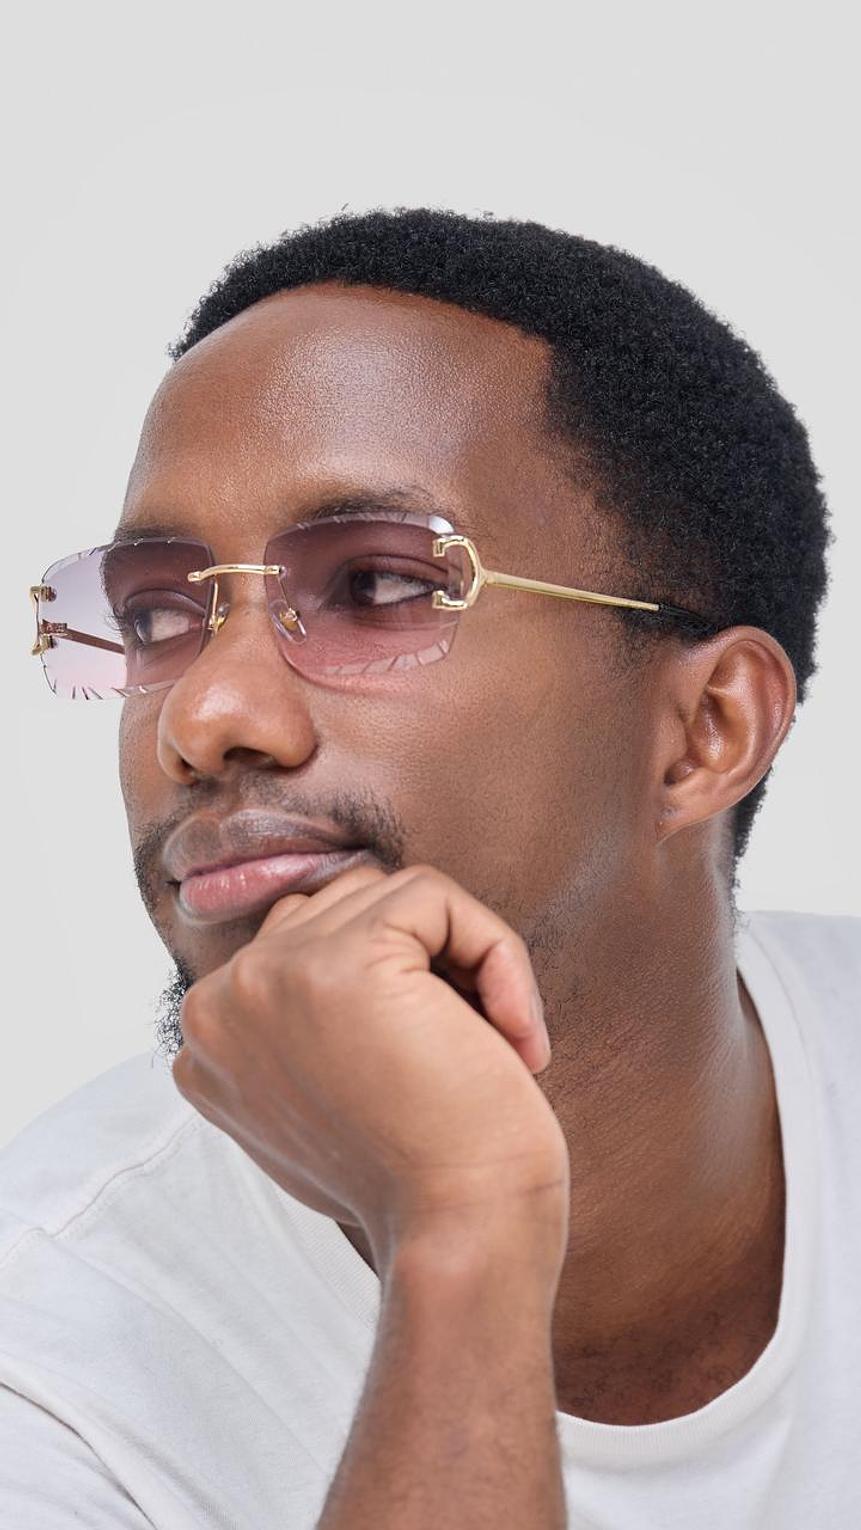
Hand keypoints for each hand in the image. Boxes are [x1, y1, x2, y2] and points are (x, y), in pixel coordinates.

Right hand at [172, 864, 569, 1282]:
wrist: (459, 1238)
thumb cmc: (415, 1183)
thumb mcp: (327, 1102)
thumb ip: (305, 1028)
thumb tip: (354, 945)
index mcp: (209, 1039)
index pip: (303, 942)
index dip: (388, 984)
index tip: (430, 1066)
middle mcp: (222, 1001)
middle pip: (345, 907)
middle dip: (424, 962)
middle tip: (468, 1050)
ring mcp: (274, 974)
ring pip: (393, 897)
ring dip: (463, 958)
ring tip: (492, 1042)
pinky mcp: (347, 958)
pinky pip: (438, 899)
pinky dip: (499, 955)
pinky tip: (513, 1039)